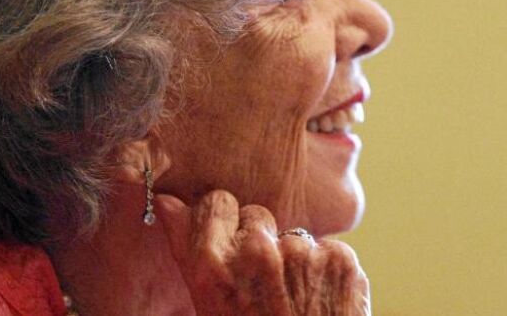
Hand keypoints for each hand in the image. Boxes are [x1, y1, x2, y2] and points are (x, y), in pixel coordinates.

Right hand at [154, 191, 370, 315]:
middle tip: (261, 281)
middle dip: (257, 240)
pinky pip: (326, 249)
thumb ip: (188, 249)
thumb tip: (166, 201)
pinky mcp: (340, 259)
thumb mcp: (207, 306)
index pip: (216, 203)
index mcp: (215, 267)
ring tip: (292, 299)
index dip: (222, 221)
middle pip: (256, 215)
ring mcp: (303, 253)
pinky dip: (324, 270)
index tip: (226, 237)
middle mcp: (257, 252)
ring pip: (293, 235)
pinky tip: (317, 300)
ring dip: (293, 258)